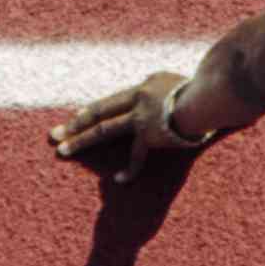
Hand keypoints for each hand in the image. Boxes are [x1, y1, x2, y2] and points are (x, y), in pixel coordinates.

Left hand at [49, 72, 207, 180]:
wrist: (212, 96)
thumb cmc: (210, 91)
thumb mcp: (188, 87)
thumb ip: (177, 95)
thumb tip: (183, 104)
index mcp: (147, 85)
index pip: (116, 101)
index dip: (95, 111)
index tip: (79, 119)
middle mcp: (138, 97)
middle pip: (99, 111)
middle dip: (74, 123)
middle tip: (53, 133)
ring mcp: (141, 115)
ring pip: (104, 129)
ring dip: (80, 140)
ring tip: (61, 150)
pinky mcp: (149, 133)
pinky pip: (137, 156)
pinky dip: (130, 169)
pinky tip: (118, 180)